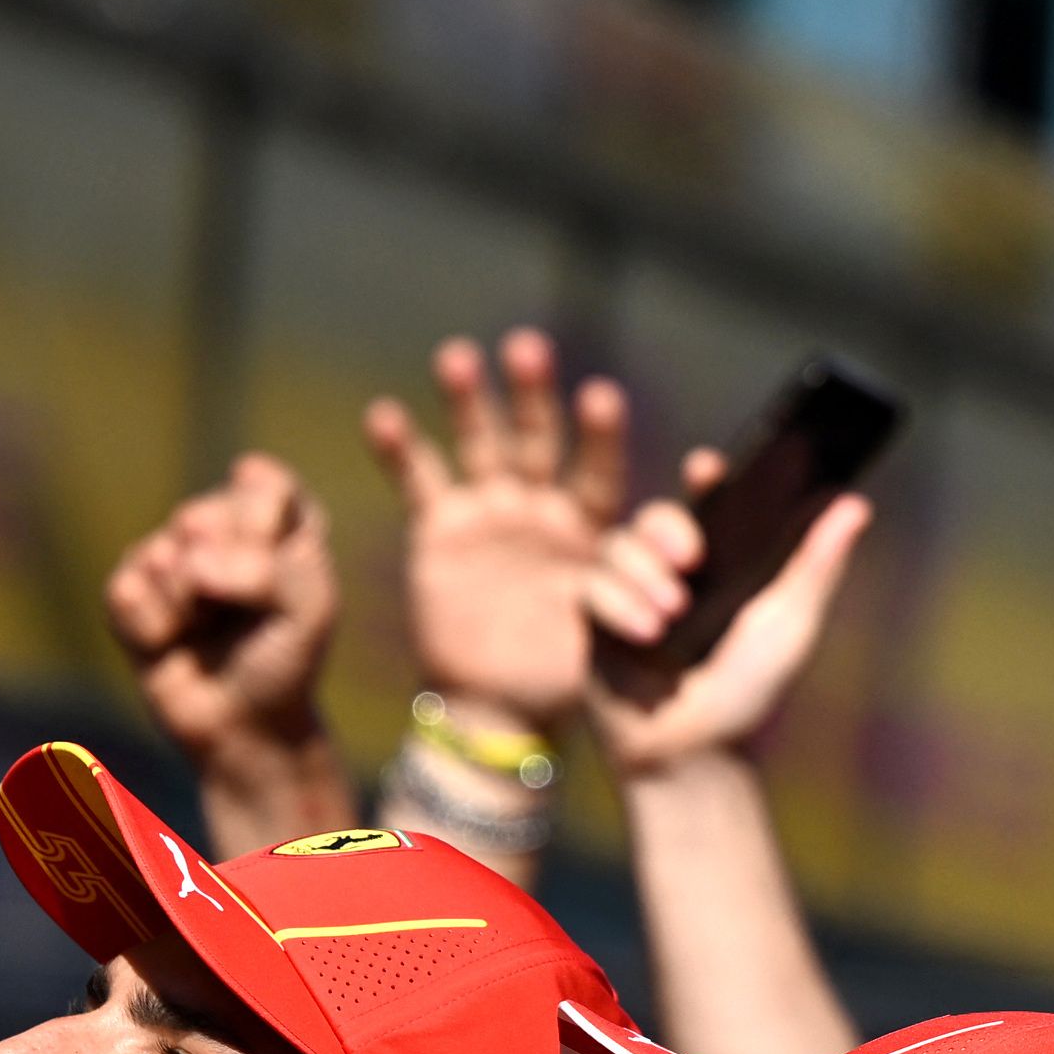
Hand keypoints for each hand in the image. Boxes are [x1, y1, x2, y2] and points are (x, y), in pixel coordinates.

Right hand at [107, 454, 339, 765]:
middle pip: (202, 516)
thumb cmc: (283, 661)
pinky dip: (154, 628)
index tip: (279, 579)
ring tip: (205, 631)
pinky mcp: (128, 591)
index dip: (266, 538)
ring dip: (189, 608)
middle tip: (241, 615)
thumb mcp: (310, 609)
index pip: (261, 486)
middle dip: (223, 576)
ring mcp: (168, 554)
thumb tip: (192, 563)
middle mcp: (219, 525)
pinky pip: (125, 591)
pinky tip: (171, 643)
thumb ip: (270, 568)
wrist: (243, 727)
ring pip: (160, 555)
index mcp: (276, 514)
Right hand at [363, 329, 628, 740]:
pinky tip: (382, 414)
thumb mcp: (609, 637)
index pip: (599, 468)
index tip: (600, 397)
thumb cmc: (565, 670)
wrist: (497, 706)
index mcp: (592, 524)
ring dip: (468, 399)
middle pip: (538, 437)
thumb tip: (671, 599)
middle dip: (532, 394)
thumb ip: (630, 603)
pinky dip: (399, 450)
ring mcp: (488, 514)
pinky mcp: (439, 532)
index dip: (599, 435)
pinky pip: (419, 484)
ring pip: (479, 445)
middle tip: (527, 348)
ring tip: (457, 356)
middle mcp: (541, 504)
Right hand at [580, 450, 871, 781]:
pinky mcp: (593, 625)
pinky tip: (648, 635)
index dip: (705, 480)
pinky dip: (619, 604)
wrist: (690, 753)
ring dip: (643, 574)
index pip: (706, 504)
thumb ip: (815, 565)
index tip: (707, 467)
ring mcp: (627, 598)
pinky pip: (590, 588)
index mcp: (717, 566)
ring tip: (672, 615)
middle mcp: (668, 575)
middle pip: (651, 517)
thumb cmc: (746, 694)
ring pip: (615, 547)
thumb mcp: (789, 625)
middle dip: (666, 527)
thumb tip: (856, 505)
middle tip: (692, 558)